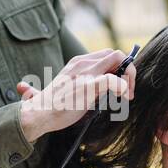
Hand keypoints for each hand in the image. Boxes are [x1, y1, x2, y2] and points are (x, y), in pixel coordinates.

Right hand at [17, 48, 136, 142]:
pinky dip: (122, 86)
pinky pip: (111, 79)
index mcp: (78, 62)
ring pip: (117, 59)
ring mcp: (85, 73)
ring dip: (128, 77)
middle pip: (116, 53)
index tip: (123, 86)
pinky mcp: (87, 86)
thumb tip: (108, 87)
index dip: (120, 68)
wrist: (39, 113)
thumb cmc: (55, 105)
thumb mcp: (72, 87)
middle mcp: (82, 63)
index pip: (108, 54)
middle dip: (128, 71)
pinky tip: (122, 96)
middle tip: (128, 92)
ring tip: (126, 95)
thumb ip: (87, 83)